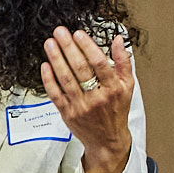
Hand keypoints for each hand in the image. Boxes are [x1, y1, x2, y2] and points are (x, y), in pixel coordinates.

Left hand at [41, 27, 134, 172]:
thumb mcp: (128, 86)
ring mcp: (80, 106)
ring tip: (50, 43)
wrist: (107, 140)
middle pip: (80, 69)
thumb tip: (118, 39)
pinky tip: (45, 65)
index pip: (99, 64)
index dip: (88, 47)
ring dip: (56, 59)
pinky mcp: (67, 113)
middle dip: (68, 48)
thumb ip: (123, 62)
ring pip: (65, 79)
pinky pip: (55, 94)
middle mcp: (96, 97)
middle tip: (59, 32)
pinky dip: (49, 79)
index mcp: (113, 89)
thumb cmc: (116, 110)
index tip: (78, 34)